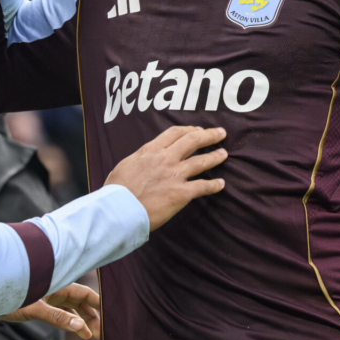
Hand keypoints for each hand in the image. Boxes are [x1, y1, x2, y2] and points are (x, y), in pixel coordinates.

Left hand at [1, 282, 100, 339]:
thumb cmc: (11, 296)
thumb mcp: (36, 309)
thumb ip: (58, 318)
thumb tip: (80, 328)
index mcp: (58, 283)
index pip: (84, 292)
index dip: (98, 302)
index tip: (109, 313)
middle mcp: (56, 288)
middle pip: (80, 300)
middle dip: (91, 315)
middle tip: (100, 331)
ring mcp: (49, 296)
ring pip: (71, 307)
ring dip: (81, 320)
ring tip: (89, 335)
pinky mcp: (42, 303)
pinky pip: (61, 312)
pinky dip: (69, 320)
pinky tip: (75, 330)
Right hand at [105, 126, 227, 230]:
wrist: (118, 209)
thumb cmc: (116, 190)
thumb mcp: (125, 165)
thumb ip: (138, 160)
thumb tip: (142, 162)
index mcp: (150, 150)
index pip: (174, 133)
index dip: (189, 130)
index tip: (197, 130)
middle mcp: (165, 158)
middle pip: (192, 141)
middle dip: (209, 136)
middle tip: (220, 134)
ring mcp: (174, 175)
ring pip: (201, 161)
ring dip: (215, 157)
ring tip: (224, 154)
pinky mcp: (180, 193)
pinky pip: (202, 187)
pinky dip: (213, 185)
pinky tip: (221, 184)